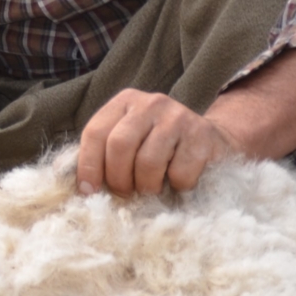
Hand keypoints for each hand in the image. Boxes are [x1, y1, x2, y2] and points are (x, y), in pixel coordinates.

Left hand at [77, 89, 239, 197]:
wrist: (213, 143)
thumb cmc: (161, 149)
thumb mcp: (130, 143)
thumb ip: (103, 155)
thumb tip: (82, 188)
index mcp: (125, 102)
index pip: (95, 132)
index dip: (88, 165)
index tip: (89, 191)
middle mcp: (150, 104)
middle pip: (119, 146)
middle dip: (118, 179)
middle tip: (125, 194)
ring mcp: (178, 117)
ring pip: (148, 162)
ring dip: (146, 187)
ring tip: (151, 189)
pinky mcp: (203, 136)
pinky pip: (179, 173)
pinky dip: (175, 187)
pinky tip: (177, 182)